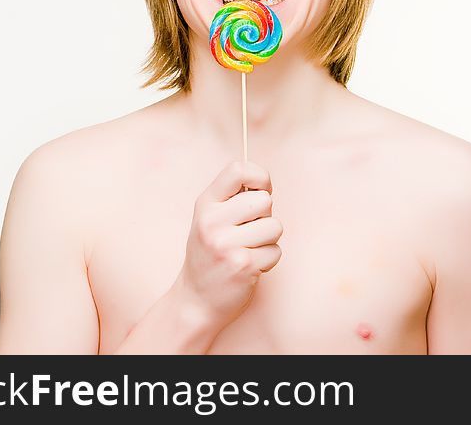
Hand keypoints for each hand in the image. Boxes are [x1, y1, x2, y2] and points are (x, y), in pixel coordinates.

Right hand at [174, 161, 282, 328]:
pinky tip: (249, 267)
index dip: (259, 177)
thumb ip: (232, 198)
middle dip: (265, 216)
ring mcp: (226, 244)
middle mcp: (212, 222)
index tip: (260, 191)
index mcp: (205, 204)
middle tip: (248, 232)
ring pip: (275, 226)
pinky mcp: (243, 265)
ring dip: (268, 240)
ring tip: (248, 250)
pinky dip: (268, 260)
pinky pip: (275, 251)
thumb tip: (264, 183)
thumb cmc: (209, 255)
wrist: (195, 301)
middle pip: (265, 200)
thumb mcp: (209, 219)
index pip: (237, 169)